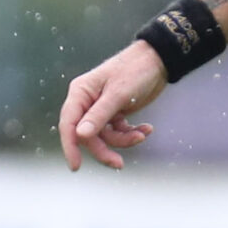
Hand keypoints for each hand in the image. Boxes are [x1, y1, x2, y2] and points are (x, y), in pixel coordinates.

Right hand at [57, 42, 167, 169]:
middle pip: (88, 135)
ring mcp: (101, 108)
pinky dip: (132, 133)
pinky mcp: (116, 112)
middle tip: (119, 164)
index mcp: (80, 93)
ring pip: (106, 136)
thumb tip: (79, 135)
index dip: (70, 146)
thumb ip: (99, 115)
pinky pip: (119, 131)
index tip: (76, 166)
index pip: (68, 124)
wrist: (159, 60)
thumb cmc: (135, 71)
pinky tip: (147, 129)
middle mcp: (87, 102)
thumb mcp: (118, 94)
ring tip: (143, 134)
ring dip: (124, 140)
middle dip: (104, 149)